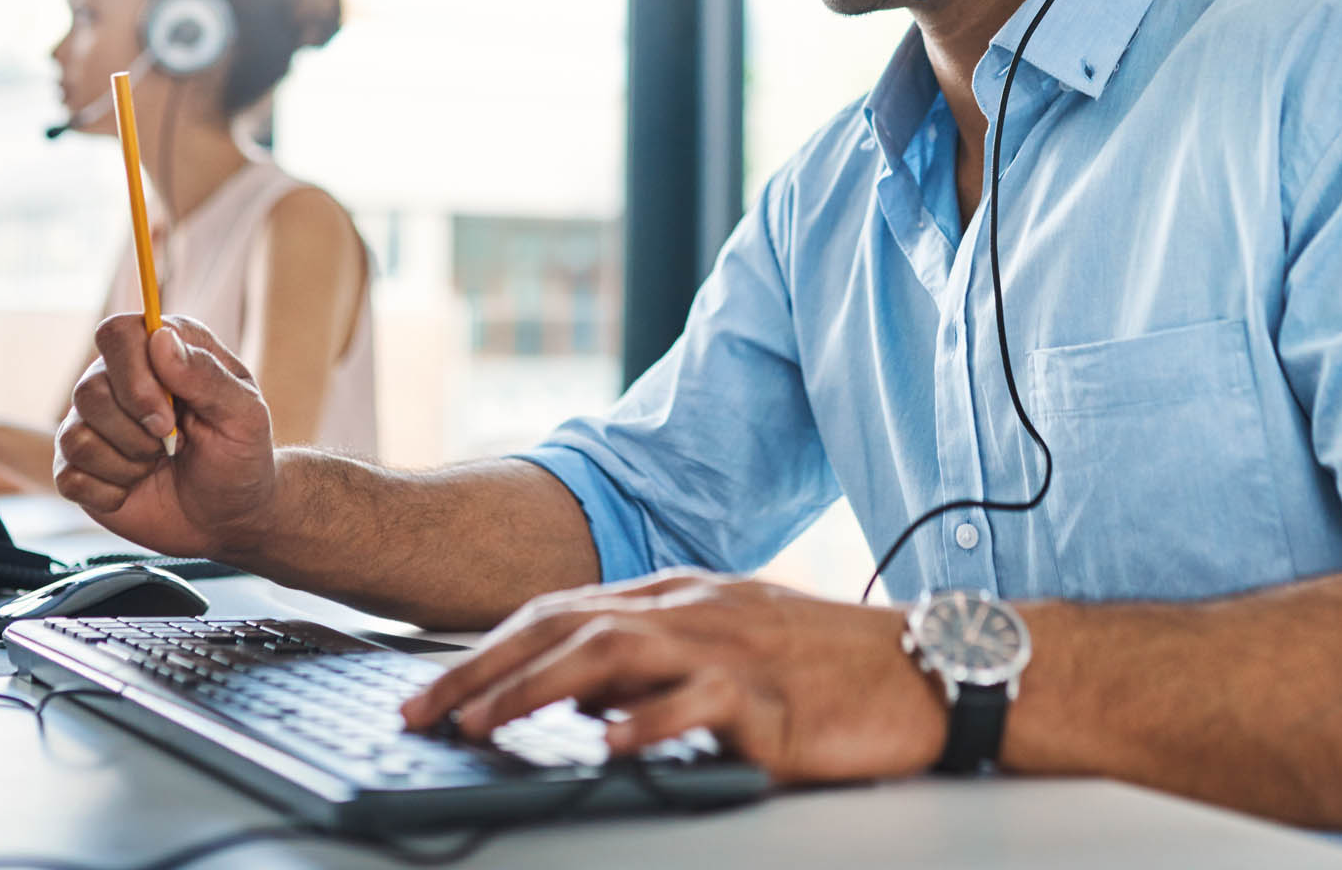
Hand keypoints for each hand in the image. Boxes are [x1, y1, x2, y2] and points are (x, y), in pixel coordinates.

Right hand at [53, 314, 275, 558]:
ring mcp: (94, 423)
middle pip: (88, 388)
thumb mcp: (244, 414)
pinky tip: (136, 487)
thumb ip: (206, 375)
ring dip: (128, 462)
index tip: (166, 415)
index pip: (118, 333)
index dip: (133, 375)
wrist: (228, 513)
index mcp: (165, 350)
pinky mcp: (77, 466)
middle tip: (174, 443)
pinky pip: (69, 476)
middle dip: (136, 430)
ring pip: (75, 435)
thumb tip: (159, 338)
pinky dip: (111, 491)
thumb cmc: (240, 454)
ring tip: (159, 463)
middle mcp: (121, 378)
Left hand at [399, 570, 948, 783]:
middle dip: (484, 669)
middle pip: (568, 626)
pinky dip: (648, 723)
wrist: (920, 666)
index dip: (491, 650)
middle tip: (421, 713)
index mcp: (679, 594)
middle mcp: (692, 607)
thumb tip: (574, 692)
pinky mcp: (768, 696)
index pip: (563, 612)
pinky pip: (698, 704)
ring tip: (482, 727)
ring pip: (612, 653)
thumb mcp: (726, 644)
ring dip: (537, 689)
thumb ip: (653, 659)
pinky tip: (606, 747)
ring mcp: (728, 645)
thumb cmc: (823, 662)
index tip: (434, 690)